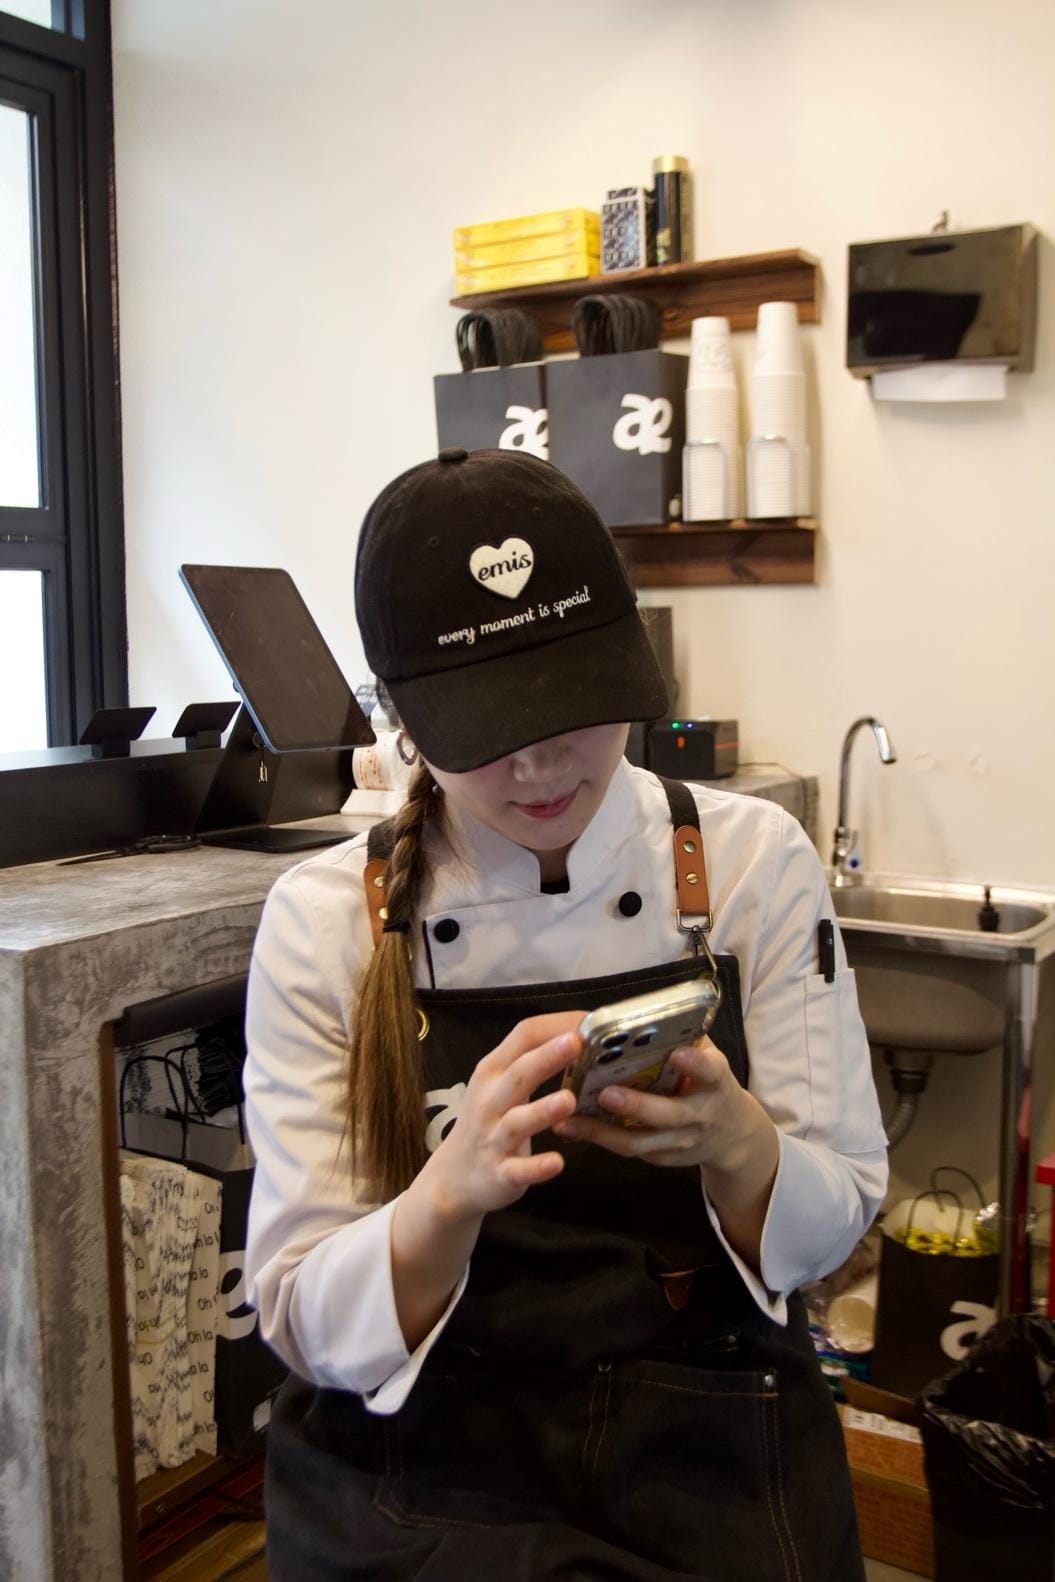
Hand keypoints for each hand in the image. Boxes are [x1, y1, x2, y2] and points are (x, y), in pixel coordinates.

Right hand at [421, 1011, 581, 1226]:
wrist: (453, 1177)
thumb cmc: (487, 1120)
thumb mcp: (498, 1084)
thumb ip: (530, 1063)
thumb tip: (577, 1036)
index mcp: (494, 1071)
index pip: (522, 1037)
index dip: (556, 1027)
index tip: (590, 1022)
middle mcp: (490, 1101)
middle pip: (518, 1074)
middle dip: (546, 1058)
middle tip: (576, 1042)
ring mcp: (493, 1138)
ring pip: (517, 1122)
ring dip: (542, 1111)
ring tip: (569, 1100)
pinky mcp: (499, 1173)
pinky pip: (519, 1170)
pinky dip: (536, 1167)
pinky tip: (556, 1163)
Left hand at [553, 1036, 779, 1273]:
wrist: (731, 1135)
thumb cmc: (709, 1084)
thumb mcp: (708, 1059)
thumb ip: (683, 1040)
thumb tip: (642, 1014)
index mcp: (714, 1081)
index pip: (710, 1071)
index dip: (695, 1063)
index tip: (677, 1053)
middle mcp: (699, 1114)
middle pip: (669, 1114)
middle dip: (637, 1105)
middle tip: (605, 1093)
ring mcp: (681, 1141)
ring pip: (641, 1142)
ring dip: (603, 1132)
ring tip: (570, 1119)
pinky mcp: (663, 1157)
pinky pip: (630, 1150)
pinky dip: (599, 1139)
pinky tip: (572, 1127)